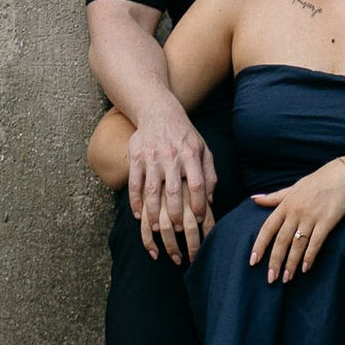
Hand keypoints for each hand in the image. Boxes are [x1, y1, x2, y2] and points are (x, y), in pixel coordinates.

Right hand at [128, 92, 216, 265]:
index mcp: (191, 154)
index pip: (198, 183)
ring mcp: (152, 158)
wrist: (158, 112)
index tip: (200, 218)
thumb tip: (210, 199)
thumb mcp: (203, 149)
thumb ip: (209, 173)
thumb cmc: (184, 136)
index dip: (200, 202)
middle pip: (174, 191)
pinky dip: (135, 201)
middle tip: (178, 232)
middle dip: (176, 214)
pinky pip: (134, 184)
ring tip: (157, 229)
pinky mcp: (136, 159)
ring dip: (154, 213)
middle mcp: (171, 156)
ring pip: (152, 191)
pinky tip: (139, 215)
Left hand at [249, 158, 344, 282]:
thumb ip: (274, 197)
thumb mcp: (292, 188)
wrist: (342, 175)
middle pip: (281, 241)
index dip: (259, 246)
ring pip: (297, 244)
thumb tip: (254, 199)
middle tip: (271, 279)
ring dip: (291, 263)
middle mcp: (296, 212)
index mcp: (285, 205)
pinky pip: (316, 242)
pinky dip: (310, 256)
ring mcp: (311, 216)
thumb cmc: (316, 182)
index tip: (253, 262)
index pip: (268, 228)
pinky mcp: (326, 221)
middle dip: (275, 261)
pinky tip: (305, 268)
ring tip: (287, 278)